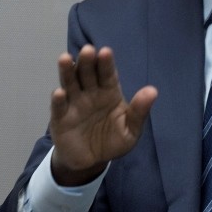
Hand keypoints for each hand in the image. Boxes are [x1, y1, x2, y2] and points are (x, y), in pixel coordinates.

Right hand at [49, 45, 157, 185]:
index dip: (106, 63)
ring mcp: (74, 103)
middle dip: (87, 61)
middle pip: (87, 73)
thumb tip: (153, 91)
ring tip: (65, 58)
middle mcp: (90, 92)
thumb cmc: (112, 140)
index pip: (107, 74)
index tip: (106, 52)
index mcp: (109, 91)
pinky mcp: (60, 118)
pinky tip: (60, 92)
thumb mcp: (131, 129)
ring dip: (67, 71)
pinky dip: (58, 99)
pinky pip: (59, 107)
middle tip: (87, 50)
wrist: (92, 161)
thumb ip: (139, 111)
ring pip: (70, 83)